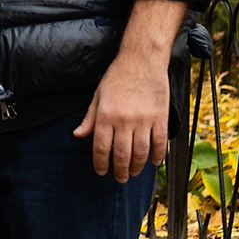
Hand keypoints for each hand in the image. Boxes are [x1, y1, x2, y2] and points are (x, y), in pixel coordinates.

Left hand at [73, 0, 184, 182]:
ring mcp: (144, 119)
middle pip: (122, 155)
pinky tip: (152, 162)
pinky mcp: (160, 117)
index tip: (102, 172)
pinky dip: (157, 156)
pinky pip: (160, 142)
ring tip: (133, 173)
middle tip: (120, 178)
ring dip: (137, 167)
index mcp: (105, 116)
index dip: (101, 164)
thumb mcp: (98, 96)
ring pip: (141, 152)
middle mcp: (124, 120)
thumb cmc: (117, 76)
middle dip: (120, 171)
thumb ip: (89, 118)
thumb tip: (78, 135)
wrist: (142, 59)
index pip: (101, 148)